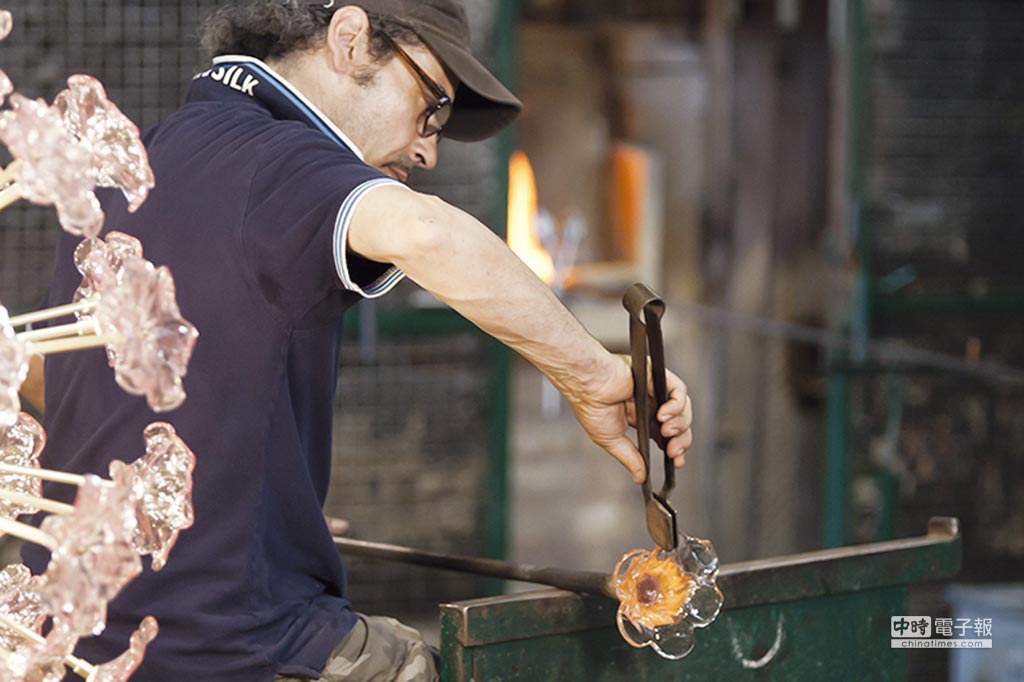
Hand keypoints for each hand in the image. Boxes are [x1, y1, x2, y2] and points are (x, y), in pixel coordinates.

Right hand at [567, 354, 692, 482]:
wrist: (587, 385)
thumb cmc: (591, 405)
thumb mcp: (610, 440)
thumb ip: (629, 457)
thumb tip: (640, 477)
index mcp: (639, 418)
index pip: (665, 435)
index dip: (675, 447)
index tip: (676, 461)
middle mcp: (649, 403)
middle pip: (679, 423)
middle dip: (680, 439)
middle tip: (673, 451)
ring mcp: (654, 389)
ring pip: (683, 408)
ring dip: (680, 423)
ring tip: (666, 431)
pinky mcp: (656, 376)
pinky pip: (679, 390)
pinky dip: (677, 405)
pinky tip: (664, 415)